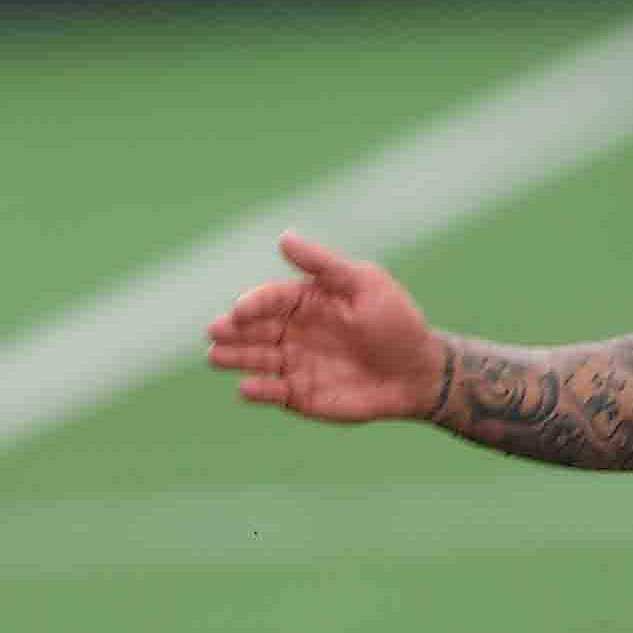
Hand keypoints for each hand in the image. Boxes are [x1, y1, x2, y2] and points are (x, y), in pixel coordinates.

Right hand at [202, 231, 443, 422]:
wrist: (418, 371)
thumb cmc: (394, 321)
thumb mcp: (363, 283)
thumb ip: (323, 264)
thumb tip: (283, 237)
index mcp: (304, 300)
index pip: (269, 299)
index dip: (253, 303)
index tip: (240, 309)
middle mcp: (292, 331)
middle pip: (253, 329)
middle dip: (232, 330)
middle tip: (214, 332)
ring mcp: (293, 363)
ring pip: (255, 359)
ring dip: (234, 358)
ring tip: (215, 356)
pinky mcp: (299, 395)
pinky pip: (272, 392)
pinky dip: (257, 391)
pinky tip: (245, 388)